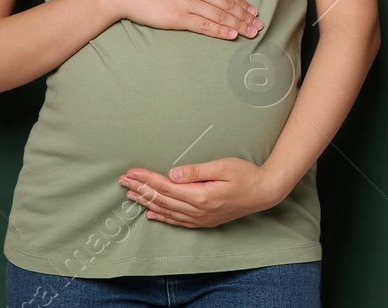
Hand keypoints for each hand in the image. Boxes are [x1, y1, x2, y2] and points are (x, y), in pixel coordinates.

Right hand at [103, 0, 261, 40]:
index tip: (254, 11)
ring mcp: (188, 2)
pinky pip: (205, 25)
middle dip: (245, 15)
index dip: (242, 2)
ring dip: (239, 25)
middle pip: (227, 3)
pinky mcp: (179, 17)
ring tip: (251, 32)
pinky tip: (233, 35)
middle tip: (259, 25)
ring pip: (220, 15)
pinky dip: (221, 31)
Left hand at [118, 159, 288, 227]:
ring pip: (166, 211)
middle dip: (140, 189)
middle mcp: (197, 211)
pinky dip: (162, 217)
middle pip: (161, 199)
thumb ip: (196, 171)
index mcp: (200, 196)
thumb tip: (172, 174)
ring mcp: (200, 218)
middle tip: (123, 181)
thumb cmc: (246, 175)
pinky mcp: (204, 221)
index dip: (146, 179)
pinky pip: (177, 221)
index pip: (165, 186)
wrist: (265, 192)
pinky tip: (151, 214)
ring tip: (130, 195)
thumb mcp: (223, 166)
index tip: (131, 171)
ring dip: (146, 202)